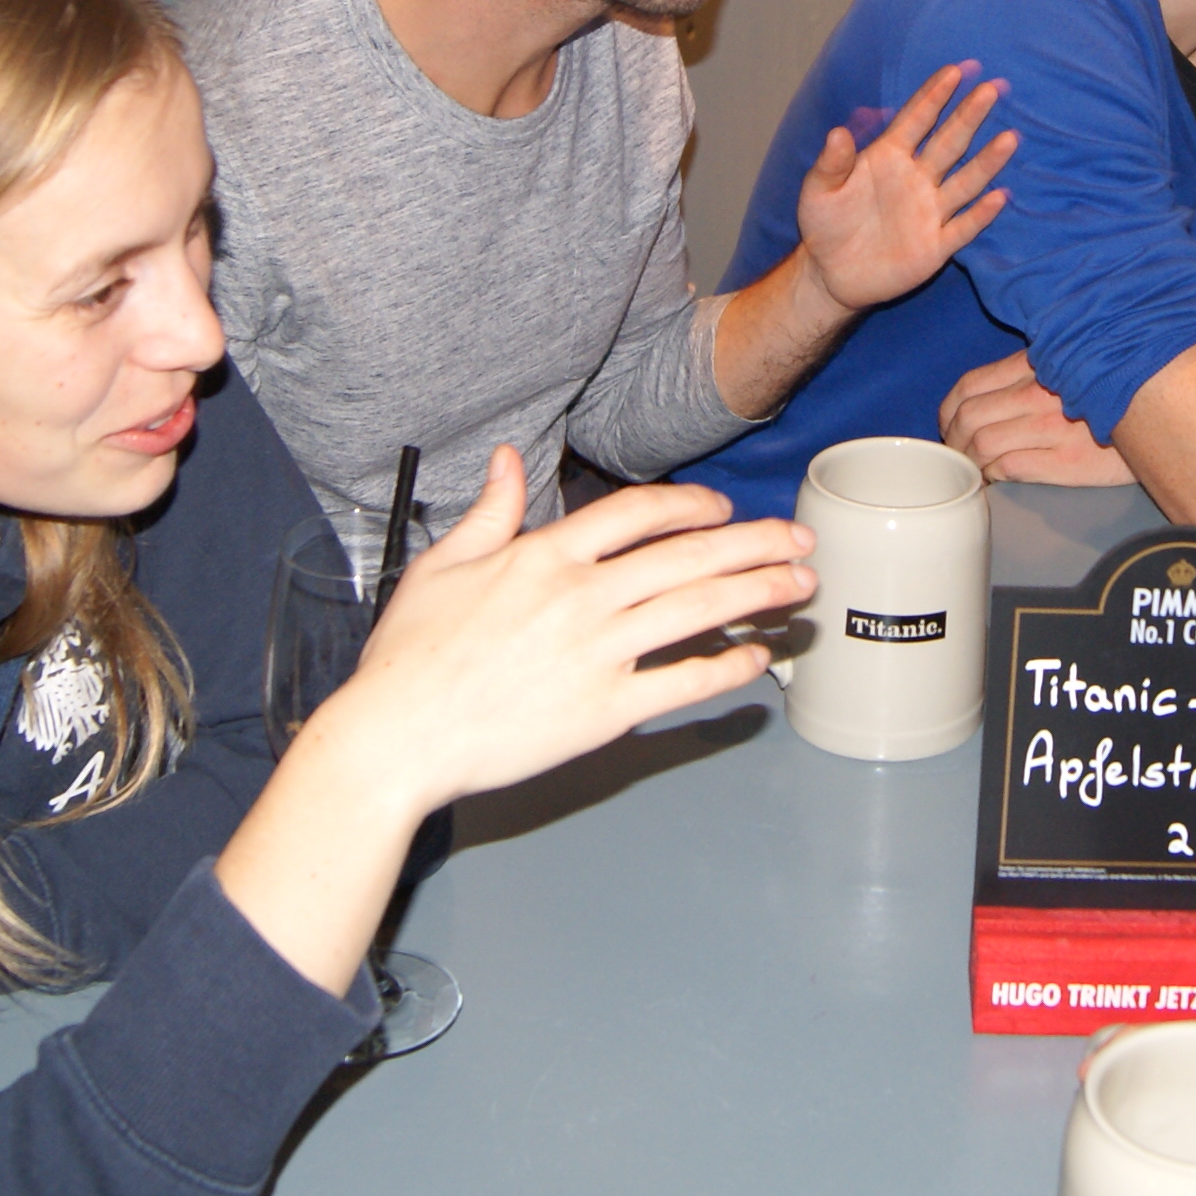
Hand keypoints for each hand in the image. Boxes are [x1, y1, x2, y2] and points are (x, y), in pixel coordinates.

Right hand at [325, 449, 814, 819]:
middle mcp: (580, 597)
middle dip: (753, 545)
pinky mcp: (604, 711)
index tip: (724, 509)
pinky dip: (724, 670)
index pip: (638, 514)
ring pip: (697, 612)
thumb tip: (505, 458)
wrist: (395, 737)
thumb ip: (488, 512)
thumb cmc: (410, 656)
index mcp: (543, 557)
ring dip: (758, 596)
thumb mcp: (441, 566)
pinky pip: (681, 683)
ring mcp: (597, 654)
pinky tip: (755, 661)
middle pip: (687, 557)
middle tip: (799, 542)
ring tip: (799, 589)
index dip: (691, 506)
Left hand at [797, 64, 1018, 312]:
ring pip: (965, 182)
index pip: (916, 120)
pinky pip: (963, 227)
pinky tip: (1000, 196)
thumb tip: (837, 132)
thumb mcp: (818, 191)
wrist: (831, 274)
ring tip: (1010, 137)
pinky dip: (981, 214)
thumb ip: (831, 163)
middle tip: (992, 88)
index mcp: (889, 157)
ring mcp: (930, 211)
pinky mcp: (936, 246)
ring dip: (987, 161)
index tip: (955, 70)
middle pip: (949, 142)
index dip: (934, 95)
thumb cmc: (825, 224)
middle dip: (969, 116)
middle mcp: (917, 178)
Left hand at [941, 350, 1132, 487]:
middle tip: (957, 453)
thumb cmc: (1114, 392)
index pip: (970, 385)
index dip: (949, 410)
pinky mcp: (1067, 460)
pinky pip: (1009, 468)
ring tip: (975, 469)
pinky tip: (998, 479)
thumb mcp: (1071, 366)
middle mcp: (1040, 392)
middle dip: (953, 440)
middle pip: (968, 417)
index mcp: (1037, 364)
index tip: (950, 425)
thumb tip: (988, 398)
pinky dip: (993, 476)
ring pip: (983, 444)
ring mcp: (1052, 427)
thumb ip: (1032, 373)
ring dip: (970, 461)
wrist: (1163, 420)